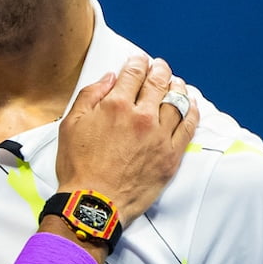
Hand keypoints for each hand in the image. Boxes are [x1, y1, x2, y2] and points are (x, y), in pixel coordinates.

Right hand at [56, 56, 198, 225]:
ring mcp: (159, 136)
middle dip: (159, 70)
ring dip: (176, 87)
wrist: (93, 203)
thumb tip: (108, 78)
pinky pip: (188, 127)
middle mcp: (141, 117)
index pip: (133, 74)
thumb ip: (90, 96)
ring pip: (176, 102)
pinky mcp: (171, 156)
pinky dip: (192, 112)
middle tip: (159, 66)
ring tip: (176, 82)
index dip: (137, 62)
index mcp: (116, 106)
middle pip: (158, 83)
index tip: (139, 60)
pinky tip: (191, 104)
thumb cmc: (79, 167)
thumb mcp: (70, 125)